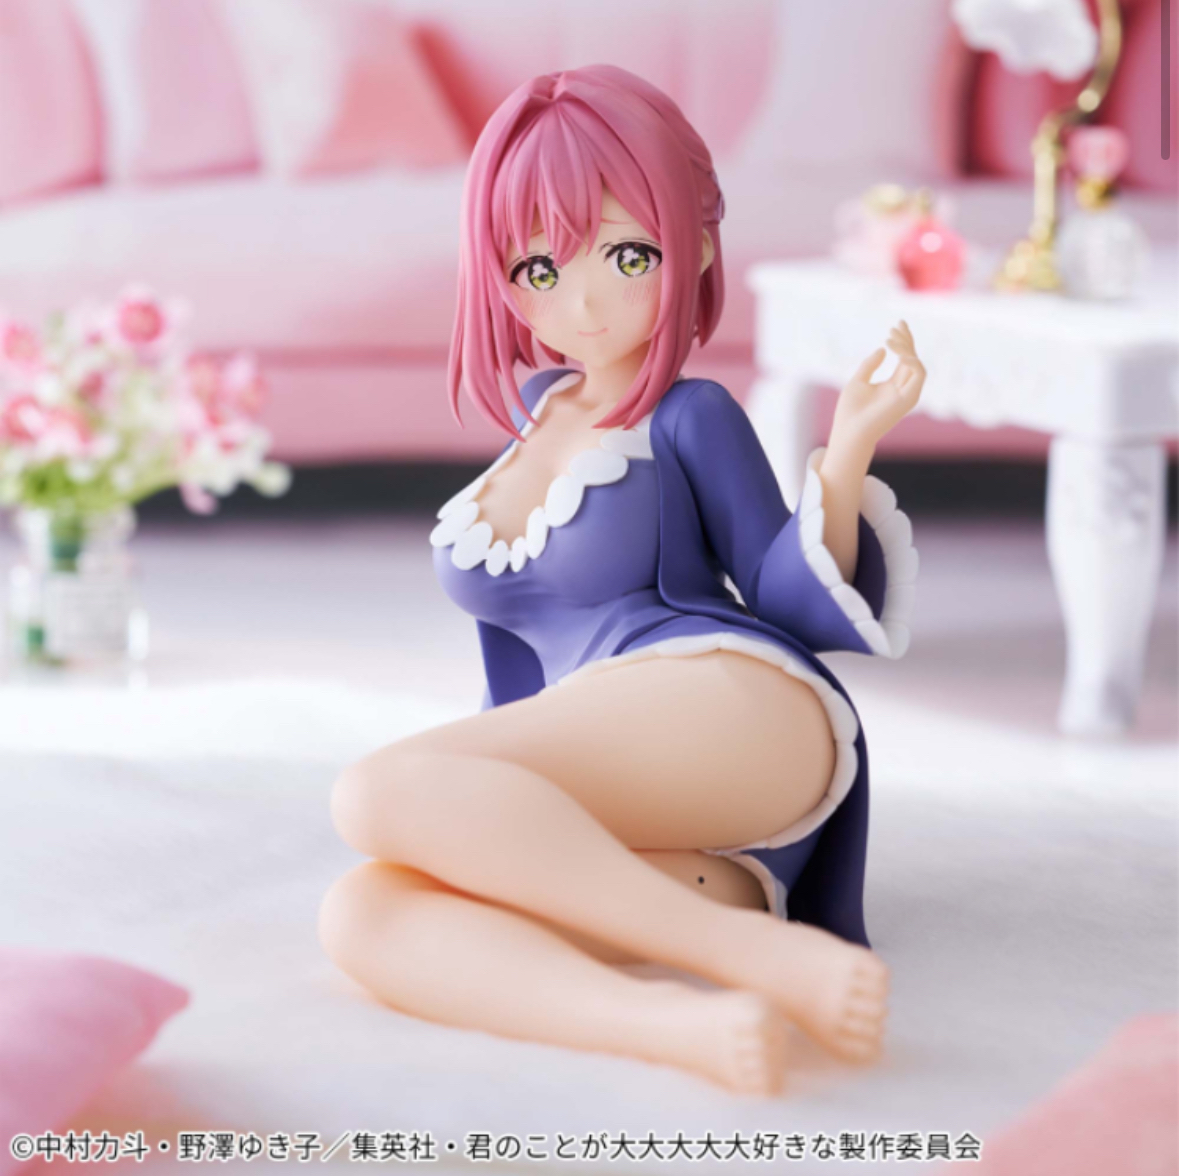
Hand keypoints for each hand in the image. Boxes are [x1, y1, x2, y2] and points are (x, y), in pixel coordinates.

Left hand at [829, 320, 925, 457]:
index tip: (897, 325)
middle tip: (897, 325)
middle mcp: (903, 389)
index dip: (903, 341)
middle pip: (912, 359)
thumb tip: (883, 348)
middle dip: (907, 340)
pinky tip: (898, 352)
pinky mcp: (909, 399)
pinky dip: (912, 361)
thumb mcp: (858, 381)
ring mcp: (907, 394)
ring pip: (917, 365)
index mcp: (893, 386)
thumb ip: (870, 365)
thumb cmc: (851, 411)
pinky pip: (919, 375)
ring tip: (891, 339)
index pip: (904, 359)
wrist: (849, 431)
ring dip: (906, 349)